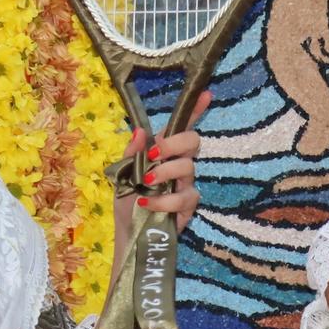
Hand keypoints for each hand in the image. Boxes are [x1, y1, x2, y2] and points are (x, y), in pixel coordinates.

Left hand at [113, 91, 210, 244]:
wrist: (128, 234)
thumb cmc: (126, 202)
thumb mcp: (122, 174)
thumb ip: (132, 153)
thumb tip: (141, 130)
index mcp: (163, 153)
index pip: (182, 128)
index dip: (195, 110)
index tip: (206, 94)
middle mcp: (178, 165)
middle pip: (193, 141)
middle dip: (174, 143)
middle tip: (154, 155)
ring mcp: (185, 185)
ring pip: (188, 167)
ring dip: (166, 172)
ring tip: (146, 182)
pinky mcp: (188, 206)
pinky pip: (184, 197)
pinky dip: (164, 200)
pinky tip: (148, 203)